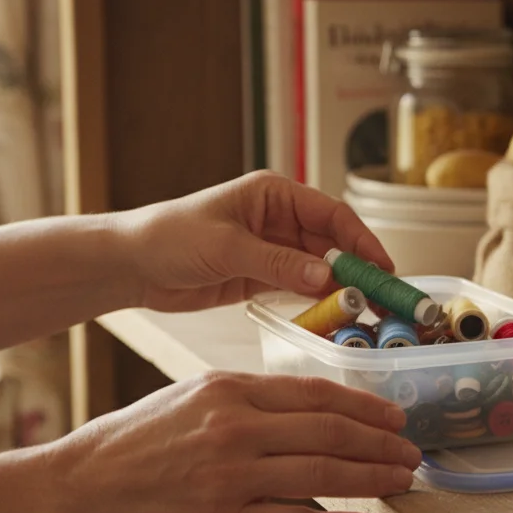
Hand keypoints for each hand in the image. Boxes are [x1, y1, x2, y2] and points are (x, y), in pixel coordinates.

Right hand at [52, 372, 420, 512]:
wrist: (77, 491)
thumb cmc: (133, 445)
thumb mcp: (191, 398)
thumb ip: (248, 402)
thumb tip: (307, 413)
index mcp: (229, 390)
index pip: (317, 393)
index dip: (365, 407)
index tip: (394, 417)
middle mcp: (235, 428)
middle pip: (331, 433)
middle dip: (381, 444)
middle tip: (411, 452)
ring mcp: (230, 477)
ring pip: (323, 475)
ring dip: (372, 479)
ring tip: (400, 482)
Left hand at [112, 170, 395, 311]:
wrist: (130, 265)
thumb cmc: (169, 238)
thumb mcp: (227, 248)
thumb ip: (279, 263)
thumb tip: (328, 275)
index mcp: (274, 195)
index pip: (332, 215)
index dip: (362, 240)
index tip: (382, 267)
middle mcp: (279, 220)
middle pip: (333, 244)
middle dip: (359, 270)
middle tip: (383, 298)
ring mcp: (272, 249)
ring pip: (321, 269)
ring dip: (342, 289)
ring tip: (368, 313)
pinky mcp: (262, 277)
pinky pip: (301, 288)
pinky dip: (319, 302)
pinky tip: (336, 317)